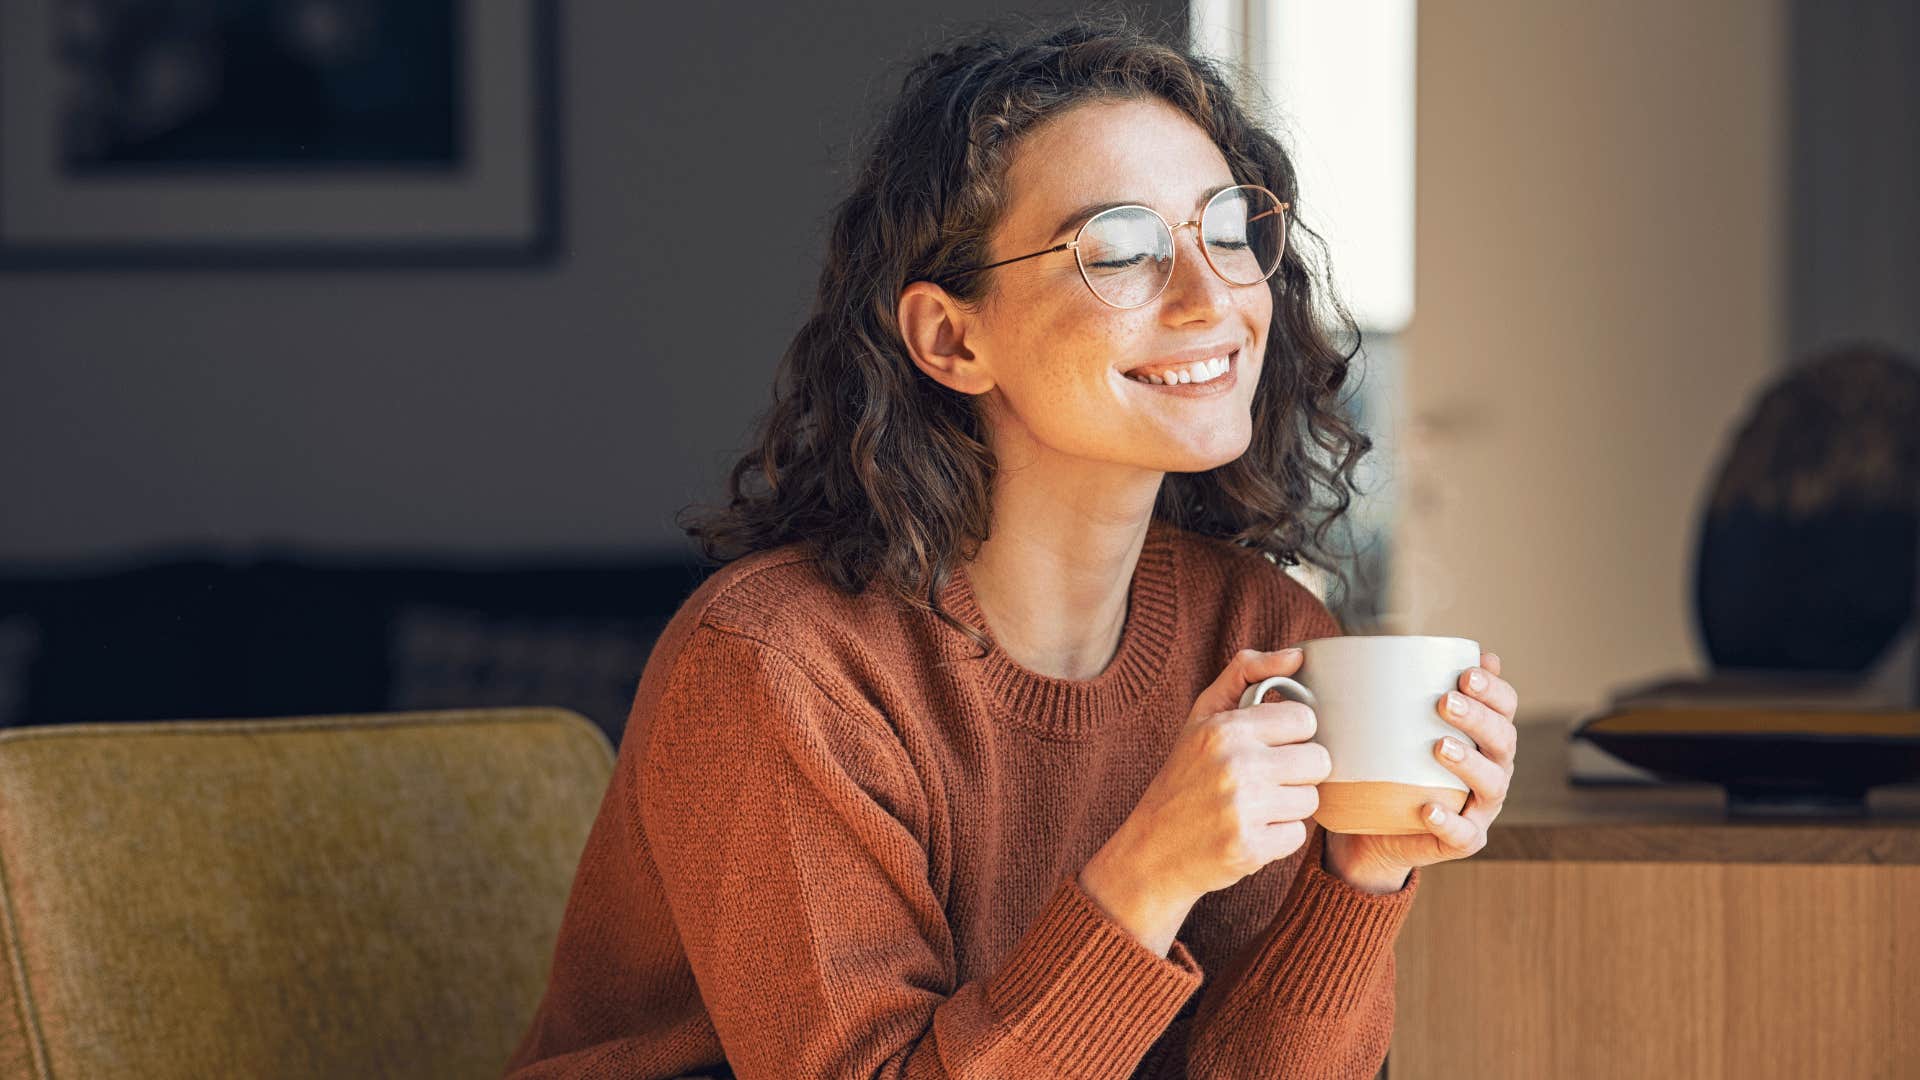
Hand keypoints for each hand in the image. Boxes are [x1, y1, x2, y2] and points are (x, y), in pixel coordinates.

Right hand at [1087, 647, 1330, 909]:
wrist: (1152, 849)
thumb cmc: (1184, 776)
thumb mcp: (1203, 716)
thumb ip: (1246, 673)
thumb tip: (1297, 655)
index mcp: (1225, 728)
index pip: (1305, 720)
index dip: (1292, 734)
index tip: (1270, 745)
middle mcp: (1235, 766)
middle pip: (1317, 761)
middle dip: (1297, 772)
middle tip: (1266, 779)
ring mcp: (1243, 809)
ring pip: (1311, 800)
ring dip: (1289, 806)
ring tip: (1255, 806)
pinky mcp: (1250, 848)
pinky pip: (1298, 836)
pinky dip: (1278, 837)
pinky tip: (1250, 831)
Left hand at [1323, 651, 1519, 890]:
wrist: (1373, 828)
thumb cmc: (1390, 765)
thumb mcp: (1395, 725)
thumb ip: (1407, 689)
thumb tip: (1408, 645)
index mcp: (1484, 735)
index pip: (1505, 706)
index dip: (1494, 689)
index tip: (1466, 672)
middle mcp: (1492, 768)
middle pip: (1504, 740)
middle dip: (1479, 718)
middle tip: (1446, 701)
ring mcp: (1481, 807)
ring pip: (1492, 784)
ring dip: (1470, 763)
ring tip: (1440, 746)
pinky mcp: (1463, 840)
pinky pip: (1465, 834)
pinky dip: (1450, 822)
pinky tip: (1428, 809)